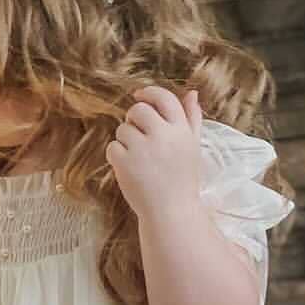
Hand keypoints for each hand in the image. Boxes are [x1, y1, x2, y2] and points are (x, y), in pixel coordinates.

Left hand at [106, 86, 202, 220]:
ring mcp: (142, 149)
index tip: (139, 95)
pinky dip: (116, 156)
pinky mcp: (125, 163)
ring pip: (122, 129)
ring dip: (125, 140)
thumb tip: (191, 93)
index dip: (149, 92)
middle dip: (133, 118)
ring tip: (138, 158)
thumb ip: (192, 118)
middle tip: (136, 133)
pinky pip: (112, 147)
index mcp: (181, 129)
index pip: (164, 97)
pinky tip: (128, 167)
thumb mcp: (192, 146)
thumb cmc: (182, 179)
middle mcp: (163, 135)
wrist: (171, 211)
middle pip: (138, 109)